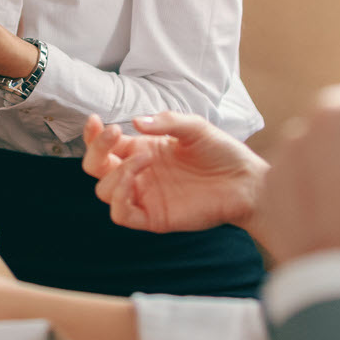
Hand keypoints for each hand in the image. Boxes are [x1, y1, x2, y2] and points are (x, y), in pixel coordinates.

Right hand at [82, 112, 266, 234]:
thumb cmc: (222, 153)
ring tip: (144, 158)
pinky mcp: (153, 218)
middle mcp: (139, 174)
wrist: (247, 182)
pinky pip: (121, 214)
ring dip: (115, 172)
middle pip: (96, 167)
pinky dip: (119, 198)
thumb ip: (166, 122)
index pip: (106, 146)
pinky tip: (136, 179)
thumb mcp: (195, 128)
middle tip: (114, 134)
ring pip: (104, 191)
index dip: (93, 135)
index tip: (95, 121)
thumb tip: (134, 122)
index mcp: (143, 150)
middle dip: (97, 150)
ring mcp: (145, 197)